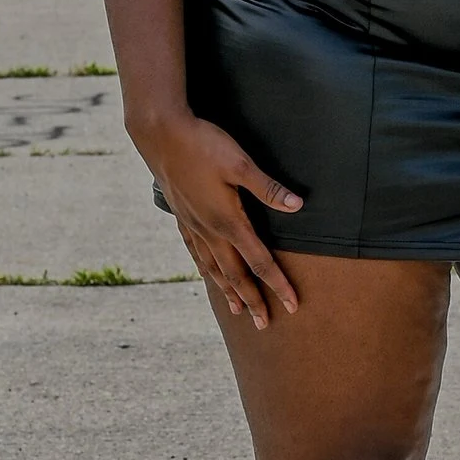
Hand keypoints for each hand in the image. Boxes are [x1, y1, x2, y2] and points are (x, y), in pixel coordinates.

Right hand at [138, 109, 302, 328]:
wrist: (160, 133)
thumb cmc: (203, 145)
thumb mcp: (240, 164)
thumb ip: (268, 188)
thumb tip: (298, 206)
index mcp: (228, 222)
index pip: (259, 262)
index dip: (278, 285)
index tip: (293, 305)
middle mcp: (209, 230)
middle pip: (235, 275)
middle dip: (252, 301)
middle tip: (264, 325)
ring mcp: (193, 225)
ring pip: (213, 268)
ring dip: (228, 291)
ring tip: (237, 311)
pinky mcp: (182, 216)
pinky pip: (195, 252)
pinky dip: (206, 270)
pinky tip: (208, 275)